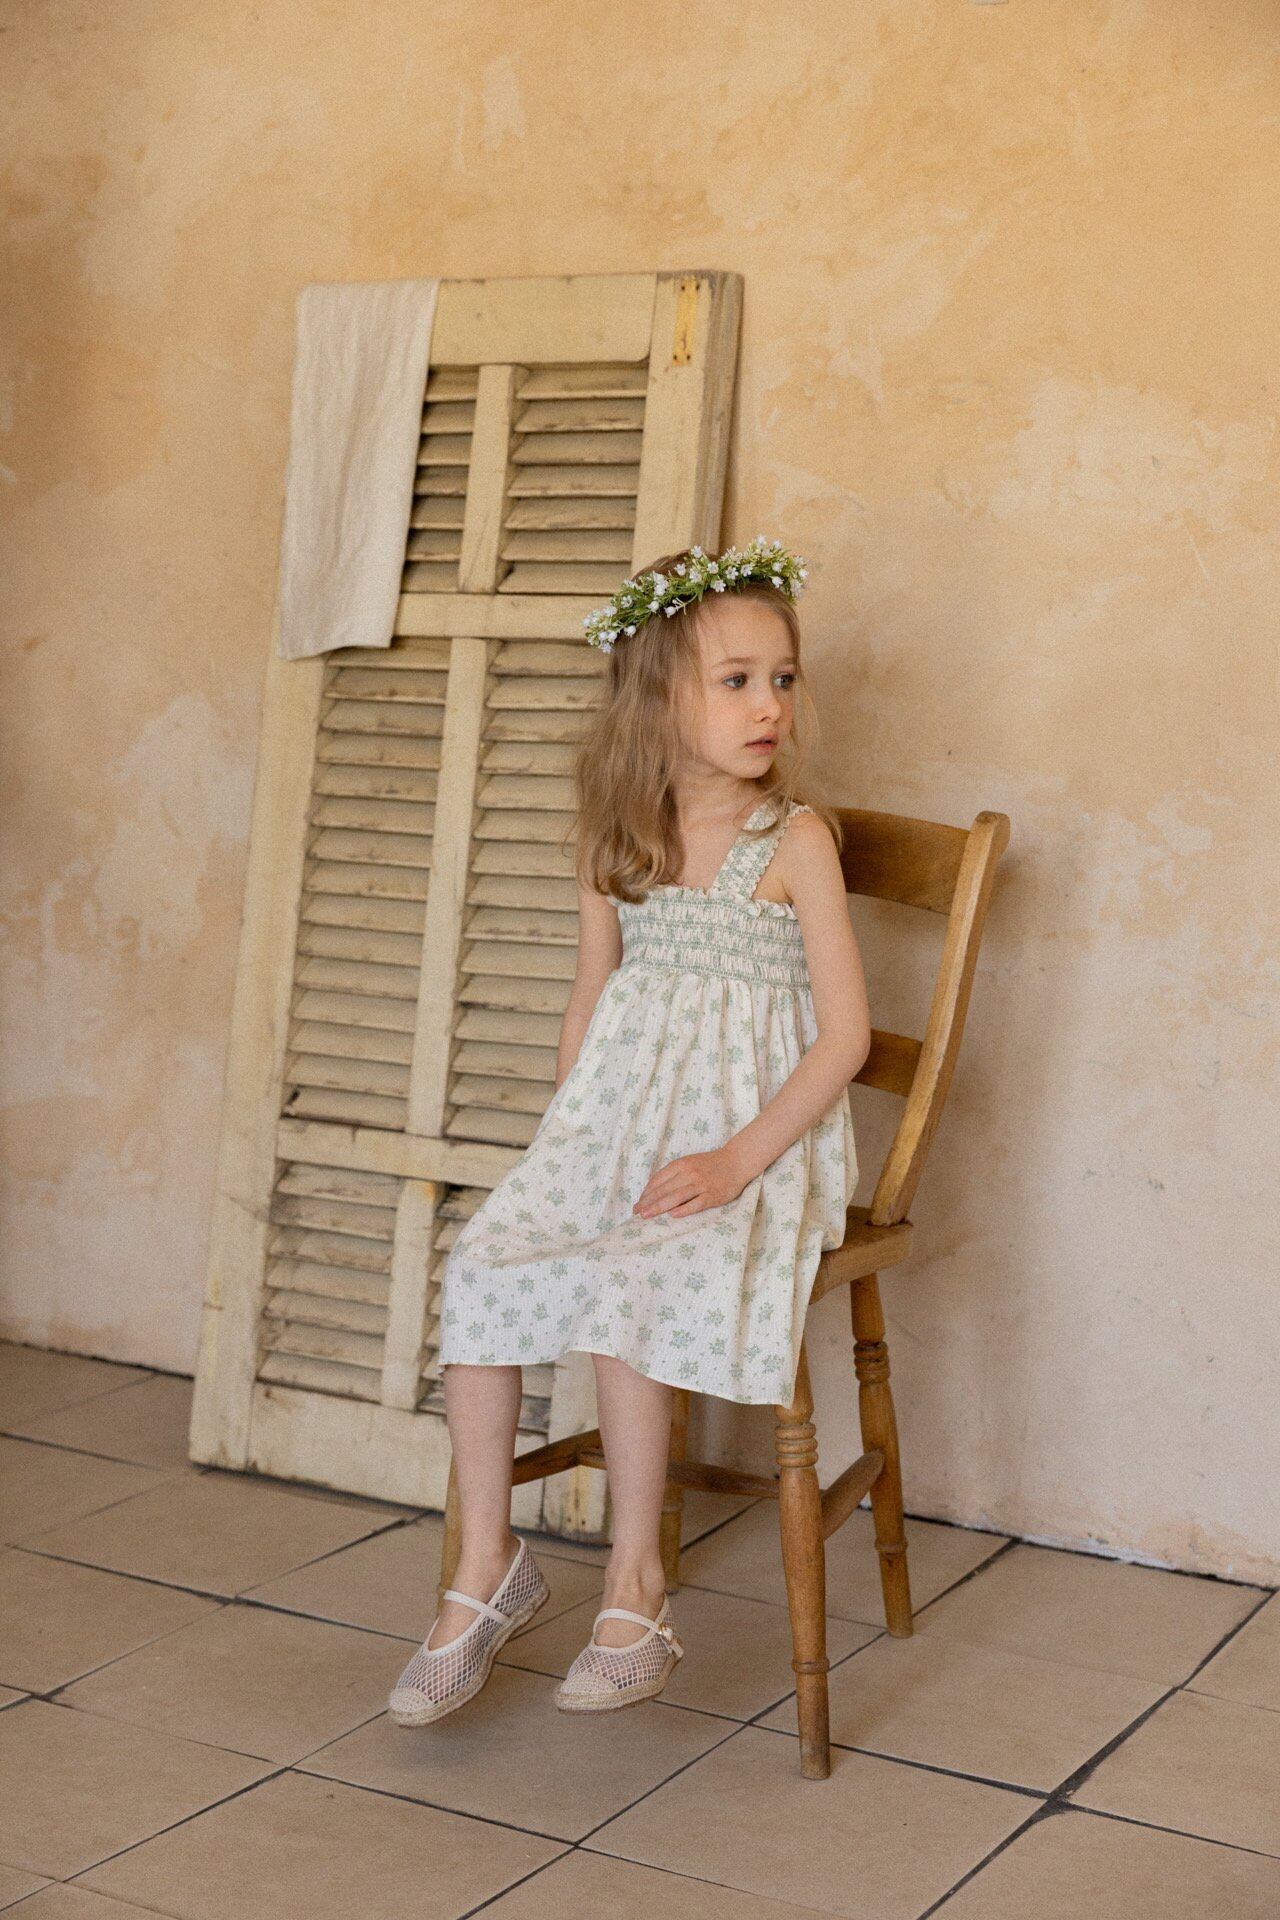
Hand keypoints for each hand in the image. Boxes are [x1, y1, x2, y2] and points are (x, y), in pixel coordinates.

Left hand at [632, 1145, 748, 1218]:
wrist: (736, 1161)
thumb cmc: (709, 1164)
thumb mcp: (688, 1163)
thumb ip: (673, 1174)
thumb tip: (653, 1191)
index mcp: (681, 1165)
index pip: (658, 1180)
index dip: (646, 1193)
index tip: (638, 1205)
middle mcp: (689, 1173)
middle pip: (664, 1189)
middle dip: (648, 1202)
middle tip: (637, 1213)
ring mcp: (701, 1185)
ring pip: (676, 1197)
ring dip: (659, 1207)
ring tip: (647, 1216)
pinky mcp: (713, 1196)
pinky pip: (696, 1204)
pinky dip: (683, 1209)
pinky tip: (672, 1216)